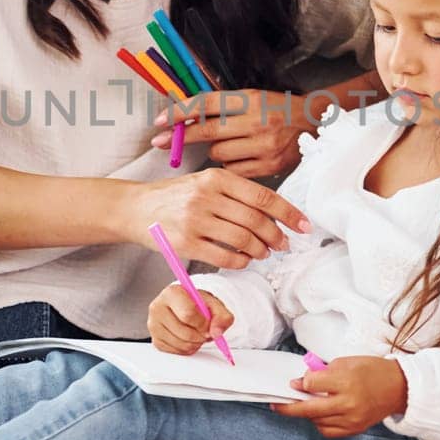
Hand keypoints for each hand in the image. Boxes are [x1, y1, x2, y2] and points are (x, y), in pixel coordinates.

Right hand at [119, 168, 311, 270]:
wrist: (134, 207)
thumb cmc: (174, 196)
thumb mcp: (204, 183)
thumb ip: (235, 193)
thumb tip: (273, 213)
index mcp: (217, 177)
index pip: (263, 196)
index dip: (288, 213)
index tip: (304, 226)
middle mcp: (207, 196)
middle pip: (256, 220)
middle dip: (276, 236)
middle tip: (283, 245)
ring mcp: (195, 220)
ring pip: (243, 240)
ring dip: (260, 250)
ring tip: (263, 253)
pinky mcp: (185, 243)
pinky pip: (224, 256)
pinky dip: (240, 262)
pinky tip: (243, 260)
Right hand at [148, 284, 234, 354]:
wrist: (187, 306)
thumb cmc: (198, 304)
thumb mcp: (214, 304)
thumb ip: (222, 316)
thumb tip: (217, 332)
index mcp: (172, 293)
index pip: (188, 314)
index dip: (203, 323)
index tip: (208, 323)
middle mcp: (158, 308)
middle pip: (186, 333)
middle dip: (201, 335)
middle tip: (205, 330)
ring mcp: (154, 325)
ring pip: (182, 345)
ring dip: (196, 343)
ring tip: (197, 332)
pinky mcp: (156, 340)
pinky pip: (177, 352)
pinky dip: (187, 349)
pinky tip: (189, 338)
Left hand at [150, 90, 318, 178]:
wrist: (315, 123)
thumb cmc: (277, 109)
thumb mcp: (252, 98)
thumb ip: (222, 106)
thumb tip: (184, 117)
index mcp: (251, 99)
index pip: (207, 103)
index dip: (180, 112)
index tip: (160, 120)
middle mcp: (257, 120)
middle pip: (207, 130)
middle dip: (180, 137)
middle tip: (159, 141)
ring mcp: (264, 145)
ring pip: (219, 154)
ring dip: (215, 151)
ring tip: (230, 144)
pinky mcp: (270, 166)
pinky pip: (234, 171)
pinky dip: (231, 166)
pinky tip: (240, 158)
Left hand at [271, 356, 407, 437]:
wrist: (399, 387)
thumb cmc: (373, 370)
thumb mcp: (347, 362)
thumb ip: (323, 372)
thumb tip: (302, 382)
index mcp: (346, 381)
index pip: (312, 384)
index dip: (301, 382)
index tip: (295, 382)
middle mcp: (348, 403)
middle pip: (309, 408)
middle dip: (288, 407)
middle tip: (275, 405)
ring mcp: (351, 419)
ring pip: (317, 421)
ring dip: (307, 414)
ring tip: (305, 405)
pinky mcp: (354, 429)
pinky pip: (328, 431)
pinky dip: (320, 424)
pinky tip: (320, 415)